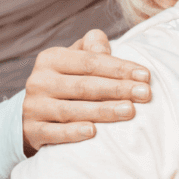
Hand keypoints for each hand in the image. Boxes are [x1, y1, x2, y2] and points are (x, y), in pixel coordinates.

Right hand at [22, 29, 151, 155]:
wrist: (33, 114)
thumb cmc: (67, 81)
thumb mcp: (75, 60)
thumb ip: (92, 48)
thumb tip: (103, 45)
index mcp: (51, 58)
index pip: (91, 62)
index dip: (119, 68)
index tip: (146, 76)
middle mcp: (39, 81)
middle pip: (85, 86)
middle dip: (118, 89)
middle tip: (145, 94)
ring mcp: (34, 107)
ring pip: (72, 110)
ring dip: (103, 111)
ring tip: (130, 111)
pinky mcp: (32, 131)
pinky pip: (54, 133)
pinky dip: (73, 133)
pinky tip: (93, 133)